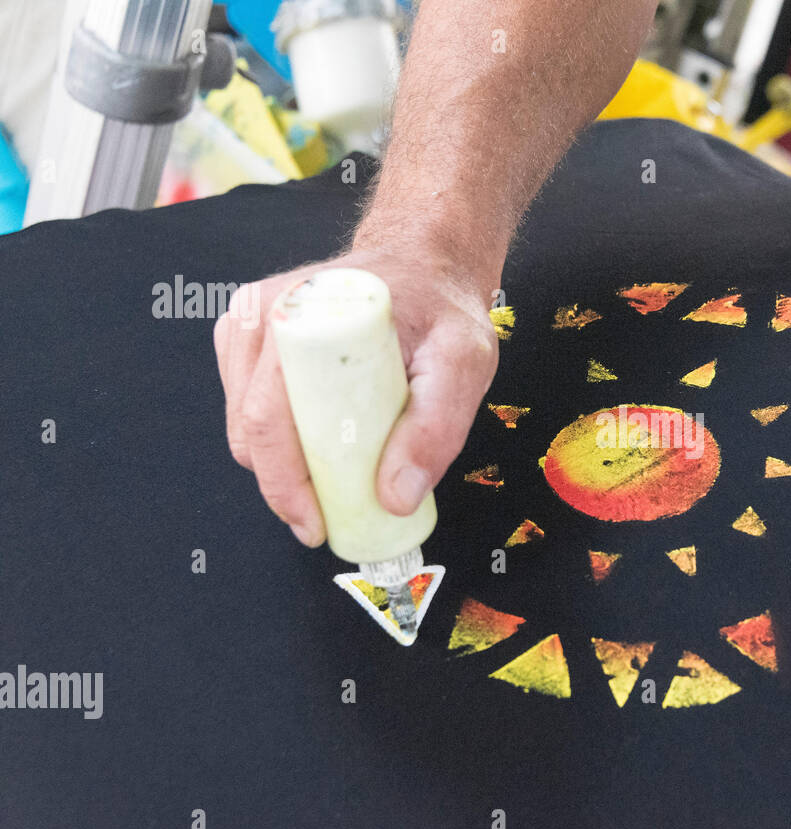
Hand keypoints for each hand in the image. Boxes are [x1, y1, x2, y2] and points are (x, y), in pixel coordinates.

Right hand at [213, 243, 498, 546]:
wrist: (424, 263)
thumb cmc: (442, 309)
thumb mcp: (464, 363)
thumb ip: (436, 428)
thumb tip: (393, 498)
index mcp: (307, 315)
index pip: (270, 416)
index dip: (284, 482)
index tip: (315, 523)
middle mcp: (265, 313)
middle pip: (251, 427)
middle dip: (285, 485)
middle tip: (330, 517)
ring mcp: (250, 322)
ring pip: (247, 424)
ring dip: (283, 462)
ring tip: (335, 476)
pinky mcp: (248, 335)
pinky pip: (250, 407)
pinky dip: (281, 438)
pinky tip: (321, 440)